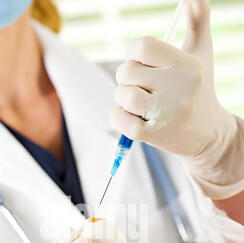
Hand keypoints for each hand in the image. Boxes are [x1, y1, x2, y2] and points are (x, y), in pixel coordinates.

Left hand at [110, 0, 243, 199]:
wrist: (209, 135)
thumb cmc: (199, 89)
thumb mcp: (202, 54)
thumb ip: (198, 22)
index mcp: (187, 66)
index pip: (143, 47)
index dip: (132, 52)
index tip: (138, 60)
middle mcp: (178, 89)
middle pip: (127, 71)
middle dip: (127, 78)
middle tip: (140, 85)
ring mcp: (167, 113)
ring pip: (122, 95)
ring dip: (122, 99)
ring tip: (137, 103)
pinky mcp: (155, 135)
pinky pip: (119, 120)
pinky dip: (118, 117)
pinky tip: (131, 117)